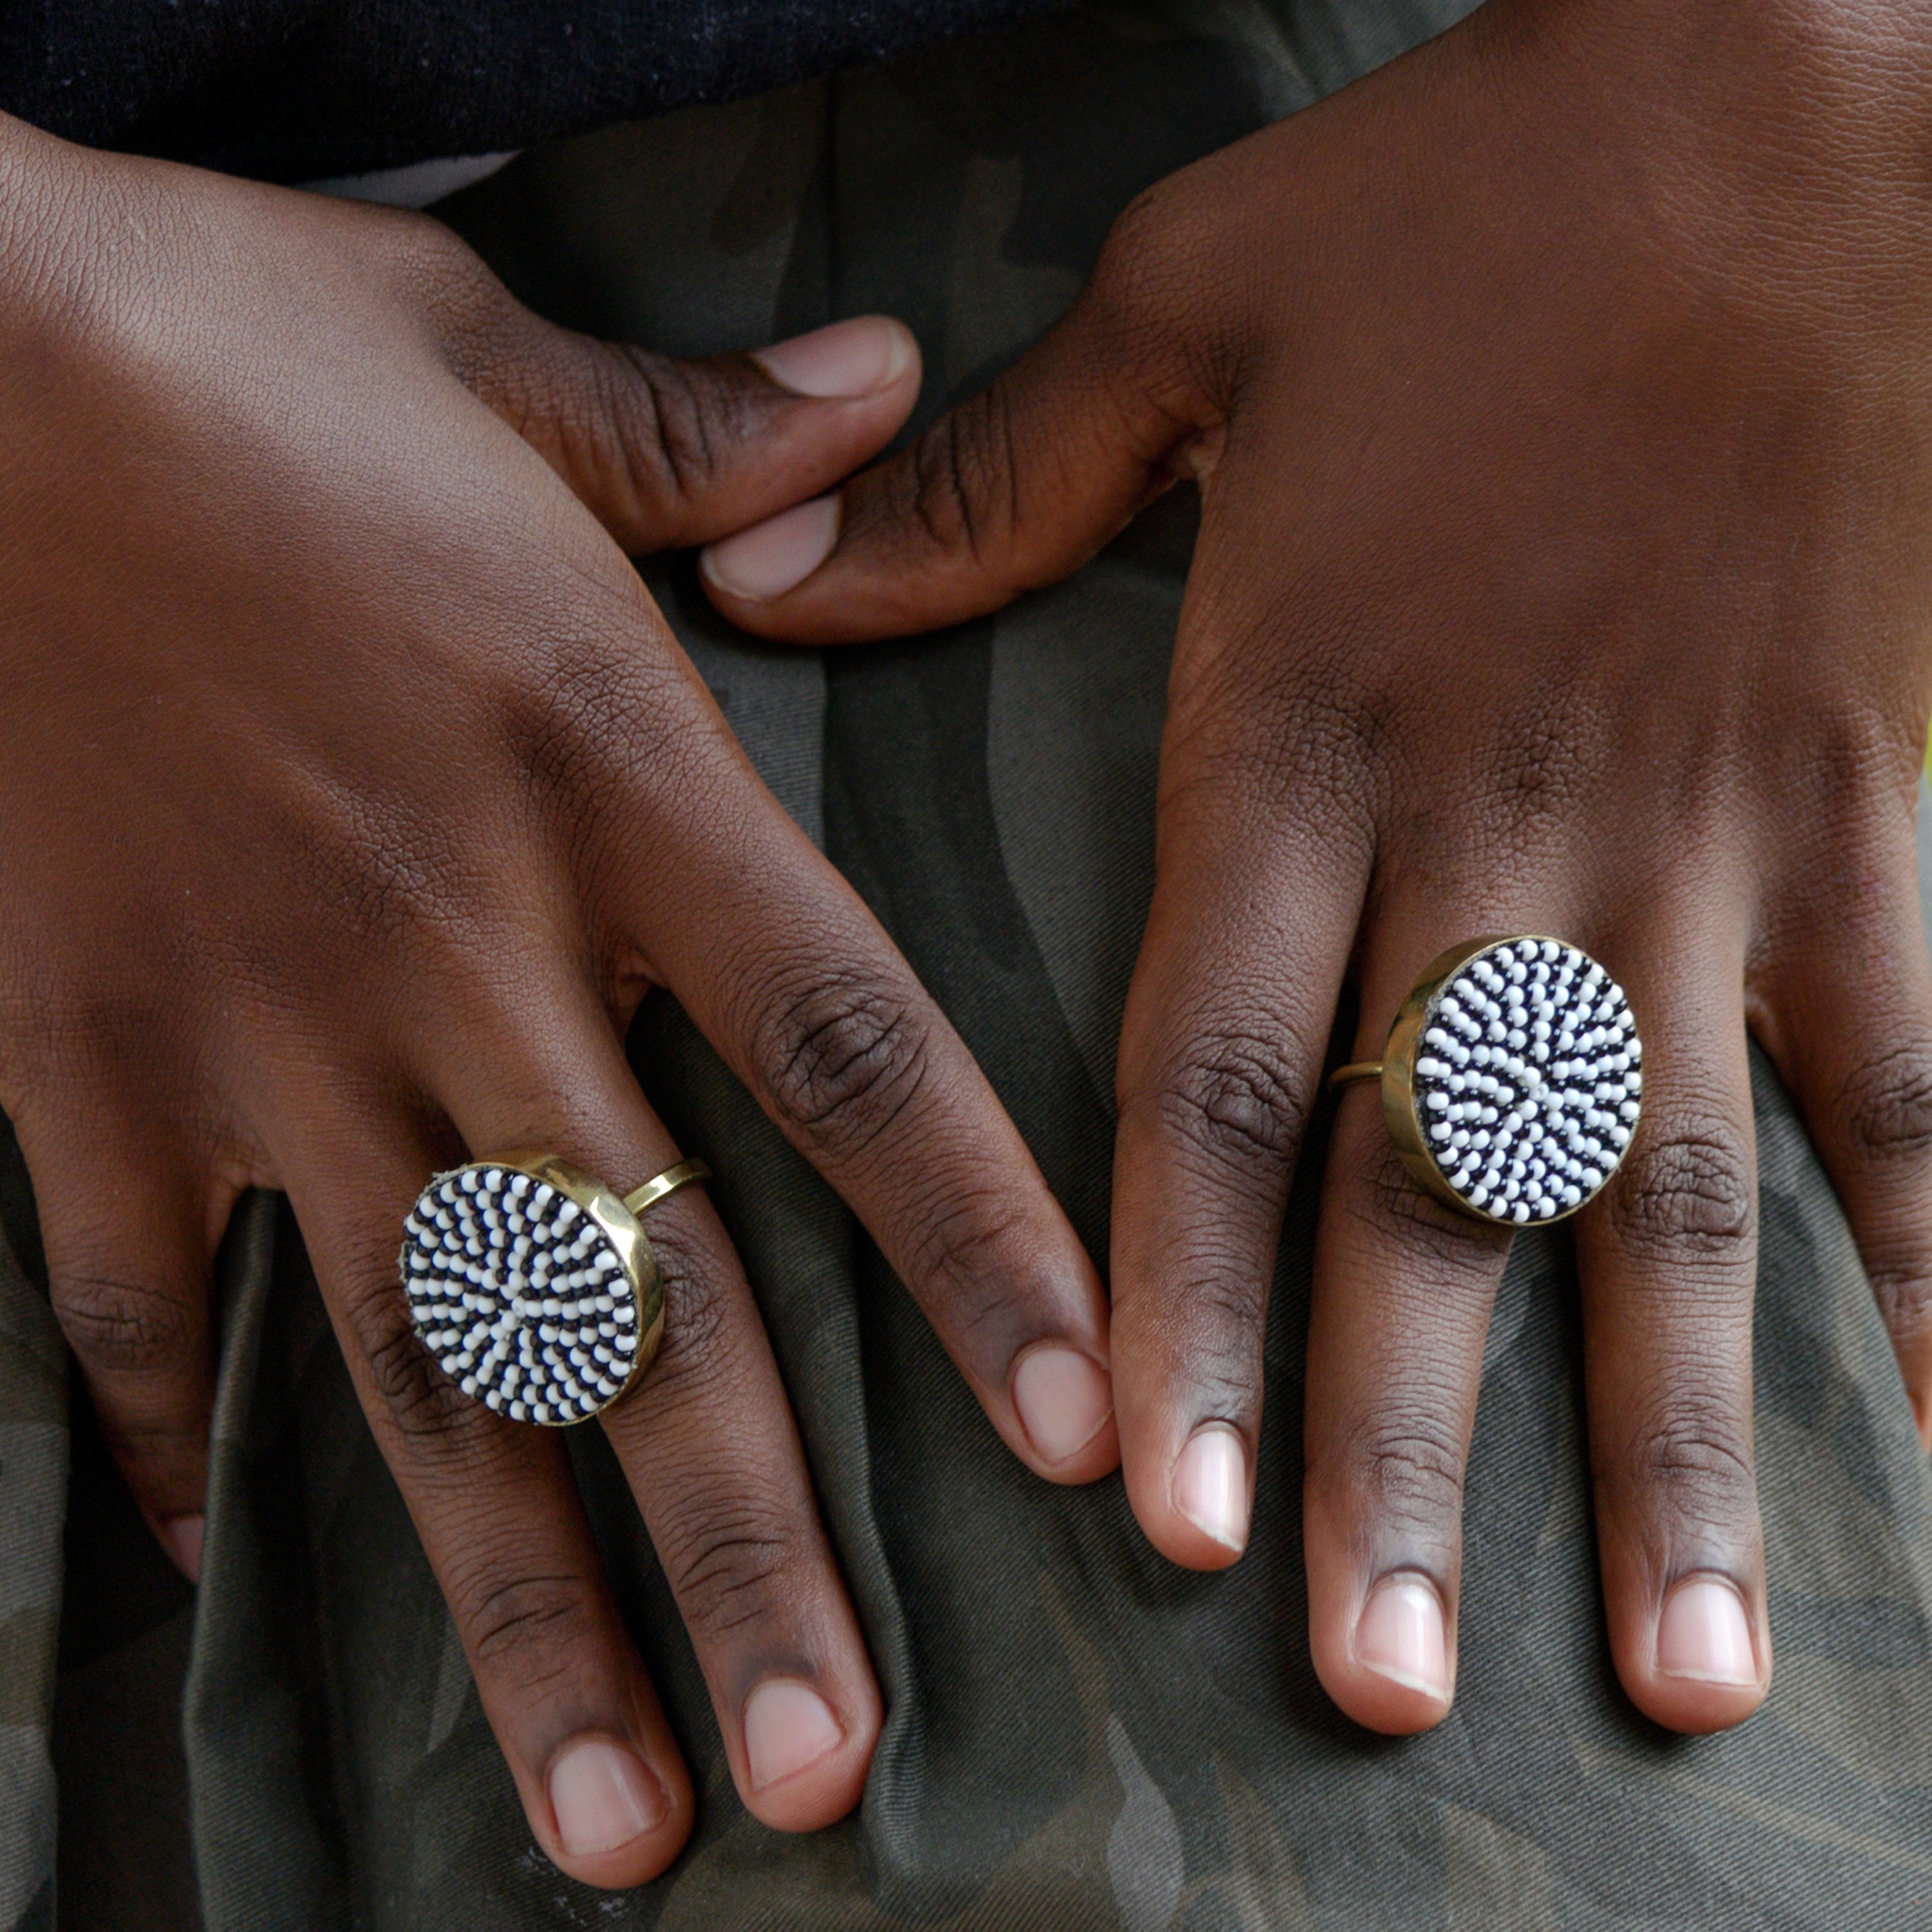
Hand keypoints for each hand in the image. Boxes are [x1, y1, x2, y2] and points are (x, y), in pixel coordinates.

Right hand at [0, 115, 1117, 1880]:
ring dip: (518, 1611)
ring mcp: (258, 1027)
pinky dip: (180, 1444)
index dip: (984, 1251)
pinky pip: (147, 1303)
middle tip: (829, 1779)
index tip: (1090, 1438)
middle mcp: (459, 941)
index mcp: (608, 771)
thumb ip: (705, 425)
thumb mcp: (491, 357)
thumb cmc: (221, 350)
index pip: (853, 1051)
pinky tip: (217, 1587)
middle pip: (649, 1300)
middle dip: (744, 1550)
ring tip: (606, 1826)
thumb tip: (878, 367)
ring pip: (423, 1372)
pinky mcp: (75, 1060)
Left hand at [697, 0, 1931, 1737]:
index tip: (1170, 1516)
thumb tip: (760, 584)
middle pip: (1430, 1193)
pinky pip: (1916, 1078)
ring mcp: (1705, 844)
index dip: (1184, 1299)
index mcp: (1305, 726)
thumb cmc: (1476, 198)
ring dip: (1672, 1437)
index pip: (1216, 1070)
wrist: (1792, 86)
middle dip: (1404, 1447)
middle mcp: (1497, 833)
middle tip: (1373, 1691)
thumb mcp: (1188, 307)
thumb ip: (983, 485)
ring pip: (1671, 1188)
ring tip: (1680, 1672)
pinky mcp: (1874, 818)